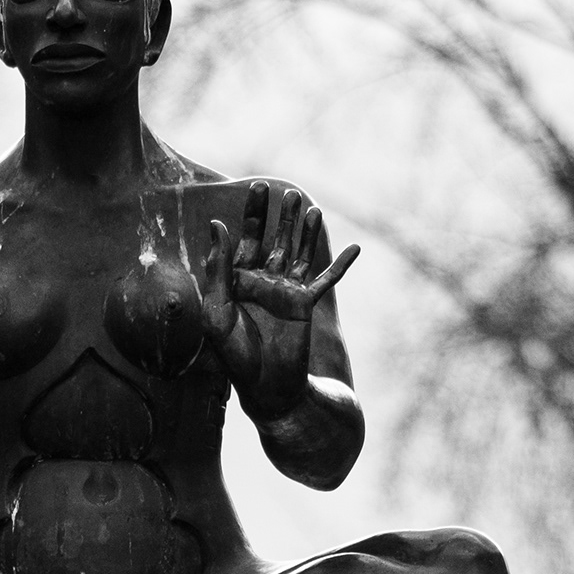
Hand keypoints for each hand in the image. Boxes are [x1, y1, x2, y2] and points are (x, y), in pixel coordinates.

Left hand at [201, 182, 357, 422]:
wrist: (265, 386)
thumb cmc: (235, 355)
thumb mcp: (217, 310)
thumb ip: (217, 269)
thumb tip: (218, 224)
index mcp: (238, 280)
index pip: (247, 239)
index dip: (254, 214)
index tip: (259, 188)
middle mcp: (263, 282)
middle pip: (275, 240)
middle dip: (281, 217)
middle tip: (287, 192)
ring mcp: (286, 292)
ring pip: (299, 253)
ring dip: (306, 232)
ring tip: (313, 208)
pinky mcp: (306, 304)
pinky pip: (326, 280)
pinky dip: (341, 265)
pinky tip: (356, 248)